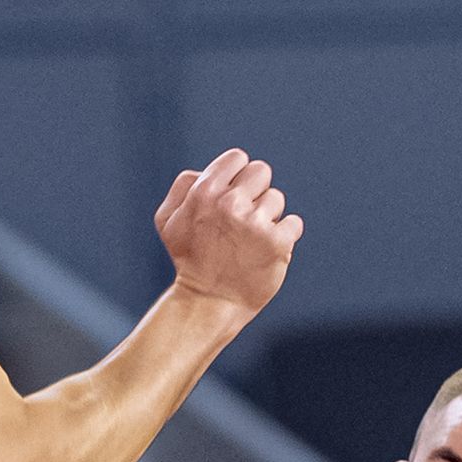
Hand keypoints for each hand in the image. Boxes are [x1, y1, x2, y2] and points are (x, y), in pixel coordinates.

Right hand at [155, 149, 301, 319]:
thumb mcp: (168, 220)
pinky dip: (284, 237)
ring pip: (276, 199)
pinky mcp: (277, 243)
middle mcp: (230, 203)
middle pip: (261, 171)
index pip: (238, 158)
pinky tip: (266, 251)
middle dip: (254, 193)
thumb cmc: (189, 260)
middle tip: (241, 221)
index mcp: (205, 190)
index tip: (231, 198)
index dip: (236, 177)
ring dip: (267, 218)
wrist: (209, 303)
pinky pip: (294, 223)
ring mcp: (255, 223)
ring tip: (249, 241)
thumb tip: (208, 170)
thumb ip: (184, 186)